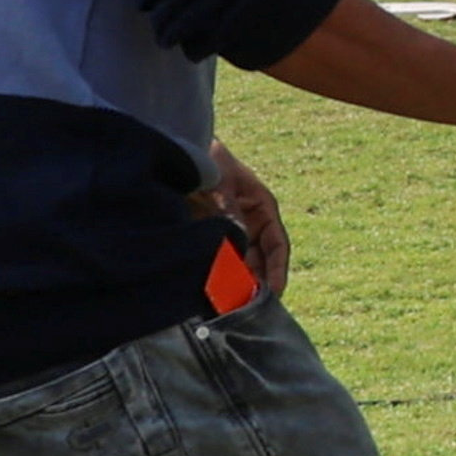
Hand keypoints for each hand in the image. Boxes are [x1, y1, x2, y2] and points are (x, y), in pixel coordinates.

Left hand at [199, 141, 290, 301]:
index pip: (277, 245)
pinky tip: (205, 292)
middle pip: (258, 261)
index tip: (273, 293)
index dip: (277, 270)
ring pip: (237, 264)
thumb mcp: (218, 178)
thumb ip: (226, 206)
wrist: (177, 149)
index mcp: (262, 207)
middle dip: (253, 284)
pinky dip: (212, 276)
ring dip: (232, 283)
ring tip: (224, 304)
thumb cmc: (205, 158)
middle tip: (243, 307)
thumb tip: (236, 236)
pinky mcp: (206, 237)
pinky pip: (214, 261)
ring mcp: (228, 231)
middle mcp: (249, 223)